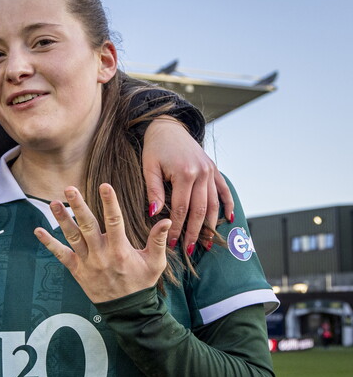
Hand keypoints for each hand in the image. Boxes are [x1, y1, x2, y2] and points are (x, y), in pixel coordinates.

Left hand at [34, 184, 170, 302]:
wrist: (126, 310)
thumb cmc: (141, 284)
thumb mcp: (155, 264)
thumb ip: (158, 241)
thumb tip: (165, 219)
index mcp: (120, 250)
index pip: (114, 221)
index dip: (109, 202)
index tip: (104, 185)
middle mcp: (101, 254)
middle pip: (88, 226)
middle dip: (78, 206)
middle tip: (70, 188)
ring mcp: (87, 262)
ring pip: (72, 237)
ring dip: (62, 220)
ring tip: (54, 203)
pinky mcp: (77, 270)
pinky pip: (61, 255)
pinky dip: (49, 243)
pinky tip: (38, 230)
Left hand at [142, 117, 232, 254]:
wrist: (168, 127)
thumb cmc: (154, 148)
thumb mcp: (149, 167)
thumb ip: (154, 191)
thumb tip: (155, 214)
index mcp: (185, 173)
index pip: (182, 208)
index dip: (177, 228)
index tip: (171, 243)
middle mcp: (202, 173)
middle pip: (200, 210)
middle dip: (195, 232)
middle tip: (190, 250)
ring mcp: (211, 171)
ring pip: (214, 203)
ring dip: (210, 225)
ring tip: (207, 242)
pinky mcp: (214, 169)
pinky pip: (223, 190)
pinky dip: (227, 205)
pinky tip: (227, 220)